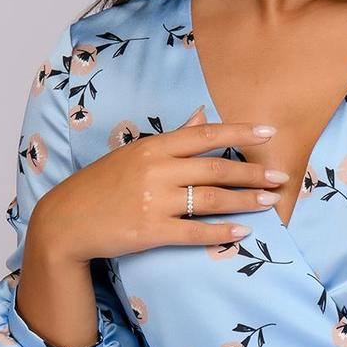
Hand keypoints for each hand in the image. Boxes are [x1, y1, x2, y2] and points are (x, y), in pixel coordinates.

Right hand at [33, 106, 287, 263]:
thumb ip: (173, 137)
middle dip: (253, 173)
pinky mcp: (150, 231)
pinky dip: (221, 232)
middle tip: (280, 176)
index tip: (269, 132)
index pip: (205, 134)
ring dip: (246, 201)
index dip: (240, 131)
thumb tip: (202, 114)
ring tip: (270, 202)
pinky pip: (194, 232)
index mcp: (154, 146)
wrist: (66, 220)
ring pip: (211, 199)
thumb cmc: (103, 184)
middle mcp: (156, 170)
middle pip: (216, 168)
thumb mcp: (135, 152)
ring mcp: (154, 201)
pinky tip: (243, 231)